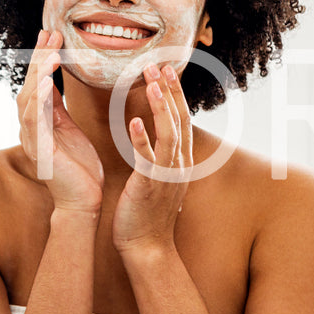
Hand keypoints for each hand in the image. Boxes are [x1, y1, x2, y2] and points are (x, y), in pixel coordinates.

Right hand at [17, 29, 102, 212]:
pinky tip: (48, 82)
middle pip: (30, 86)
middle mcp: (31, 128)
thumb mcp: (68, 130)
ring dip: (38, 74)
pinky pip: (34, 120)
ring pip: (29, 99)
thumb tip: (54, 81)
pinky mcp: (40, 151)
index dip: (42, 58)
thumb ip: (58, 108)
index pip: (38, 83)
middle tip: (50, 34)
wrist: (82, 201)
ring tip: (50, 53)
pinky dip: (40, 99)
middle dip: (39, 59)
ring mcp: (33, 139)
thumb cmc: (79, 169)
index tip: (51, 35)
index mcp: (39, 121)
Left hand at [112, 61, 192, 254]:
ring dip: (160, 107)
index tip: (167, 71)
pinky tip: (132, 123)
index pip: (181, 120)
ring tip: (151, 83)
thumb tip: (154, 135)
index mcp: (179, 161)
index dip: (175, 95)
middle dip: (171, 92)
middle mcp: (178, 165)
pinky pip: (148, 161)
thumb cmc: (146, 213)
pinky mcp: (150, 188)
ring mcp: (166, 176)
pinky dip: (142, 141)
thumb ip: (159, 155)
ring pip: (169, 135)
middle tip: (160, 65)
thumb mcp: (158, 179)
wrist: (147, 247)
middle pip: (179, 120)